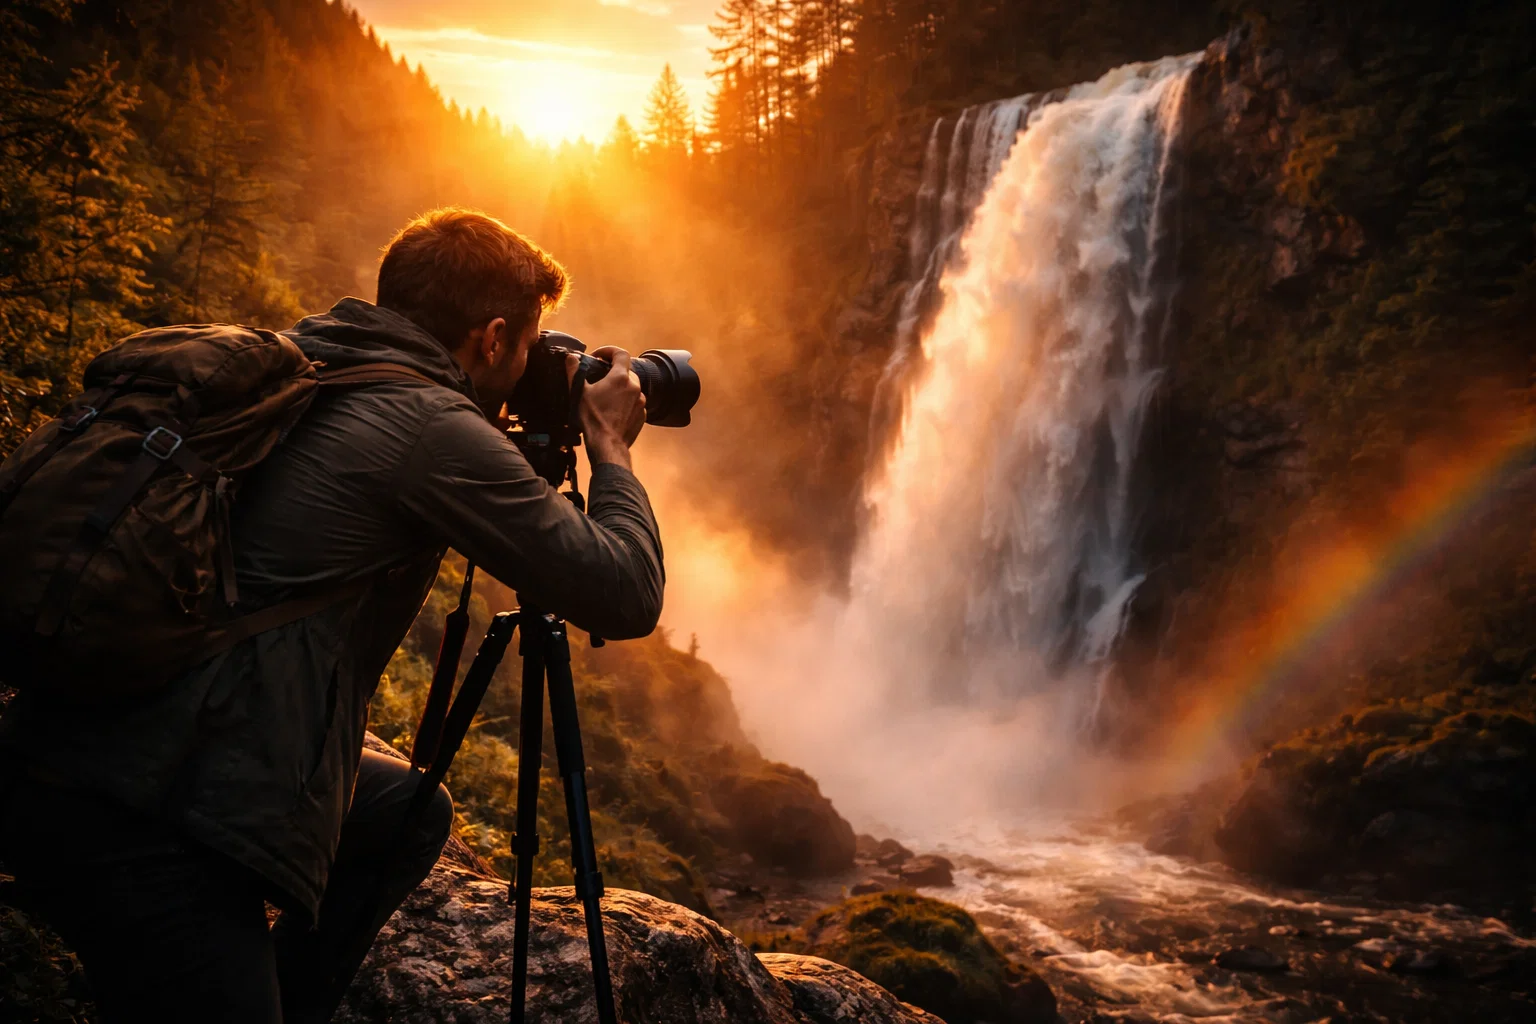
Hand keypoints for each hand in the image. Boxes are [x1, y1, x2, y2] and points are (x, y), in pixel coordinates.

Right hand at [568, 347, 644, 468]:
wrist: (607, 445)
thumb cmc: (592, 419)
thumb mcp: (578, 393)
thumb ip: (574, 371)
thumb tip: (571, 358)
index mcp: (620, 378)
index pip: (620, 353)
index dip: (609, 351)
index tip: (598, 356)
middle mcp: (635, 387)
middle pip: (626, 370)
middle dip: (613, 371)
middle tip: (599, 378)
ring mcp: (641, 402)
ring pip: (632, 387)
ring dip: (620, 388)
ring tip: (605, 397)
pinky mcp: (642, 415)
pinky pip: (635, 402)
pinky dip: (625, 402)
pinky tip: (613, 410)